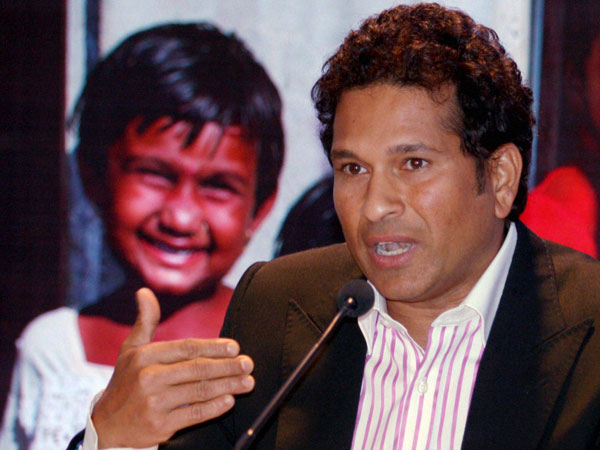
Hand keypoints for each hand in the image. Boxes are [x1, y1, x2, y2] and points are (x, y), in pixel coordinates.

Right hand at [92, 288, 254, 448]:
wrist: (107, 425)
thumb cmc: (125, 382)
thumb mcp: (130, 350)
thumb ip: (145, 321)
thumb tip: (144, 291)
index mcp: (144, 356)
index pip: (187, 348)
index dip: (213, 347)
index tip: (234, 347)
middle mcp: (149, 378)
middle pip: (198, 369)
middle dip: (227, 366)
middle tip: (248, 364)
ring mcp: (155, 403)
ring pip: (200, 391)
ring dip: (228, 386)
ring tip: (247, 382)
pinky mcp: (160, 425)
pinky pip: (194, 414)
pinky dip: (215, 407)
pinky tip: (230, 401)